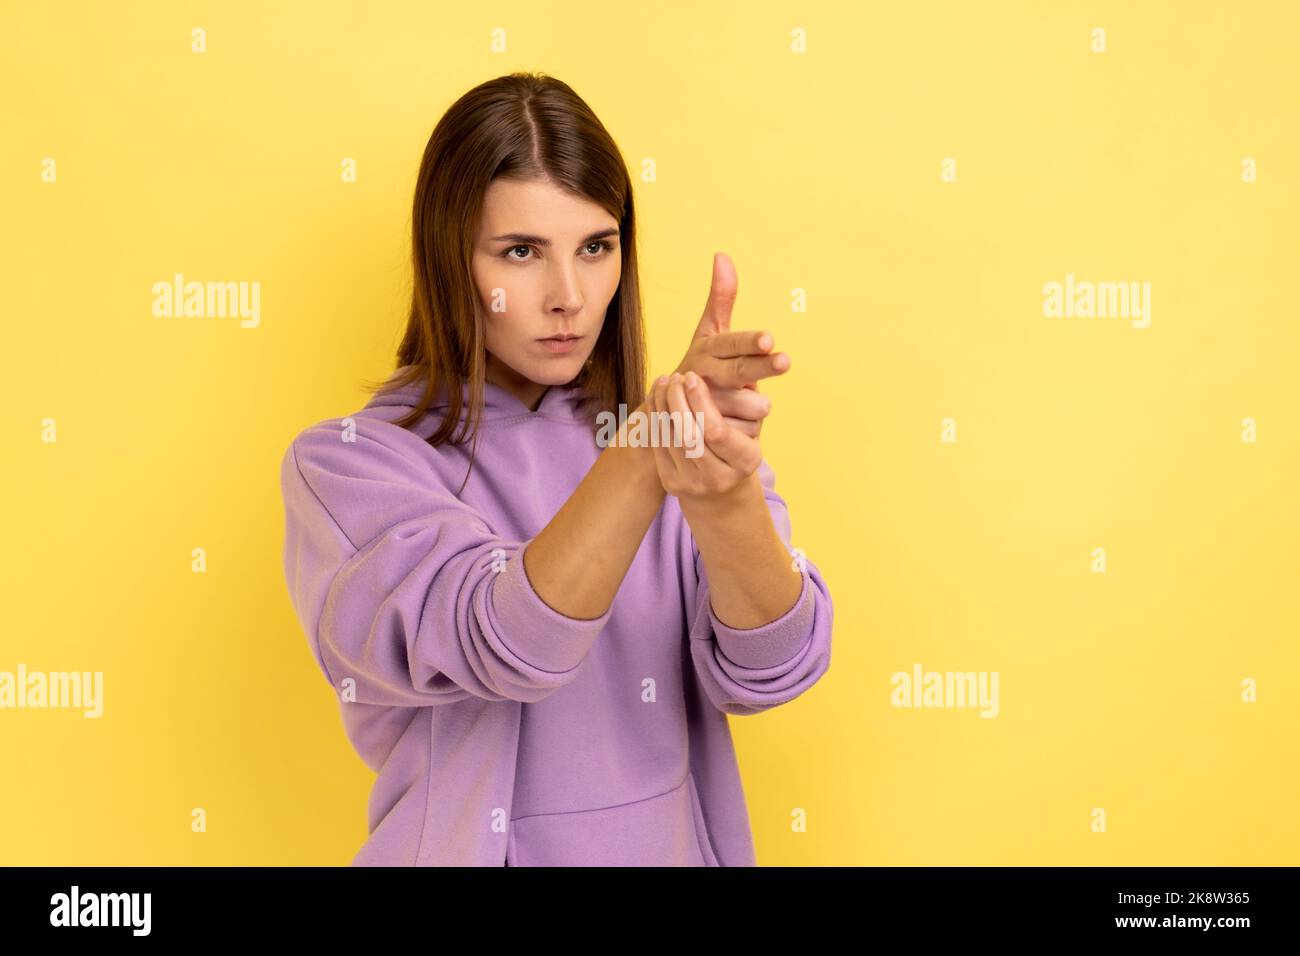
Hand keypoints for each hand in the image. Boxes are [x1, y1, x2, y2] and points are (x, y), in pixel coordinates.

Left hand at [649, 371, 762, 506]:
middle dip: (677, 401)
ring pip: (669, 439)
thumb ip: (741, 398)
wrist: (723, 487)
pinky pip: (658, 445)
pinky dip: (654, 417)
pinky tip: (655, 396)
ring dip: (662, 404)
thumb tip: (731, 368)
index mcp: (746, 461)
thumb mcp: (749, 424)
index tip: (691, 376)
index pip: (717, 430)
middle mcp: (720, 478)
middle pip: (689, 436)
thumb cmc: (739, 442)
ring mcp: (693, 483)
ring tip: (663, 381)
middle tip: (674, 376)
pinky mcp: (672, 483)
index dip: (701, 401)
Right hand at [672, 253, 791, 438]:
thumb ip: (720, 298)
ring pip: (753, 406)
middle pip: (741, 372)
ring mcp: (705, 408)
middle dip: (763, 366)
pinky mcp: (710, 436)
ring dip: (756, 406)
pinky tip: (736, 424)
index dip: (751, 342)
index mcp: (705, 351)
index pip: (733, 343)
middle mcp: (702, 377)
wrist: (668, 416)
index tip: (769, 338)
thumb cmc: (700, 366)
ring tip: (742, 405)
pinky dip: (748, 428)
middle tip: (785, 360)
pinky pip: (749, 431)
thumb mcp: (707, 333)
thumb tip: (722, 254)